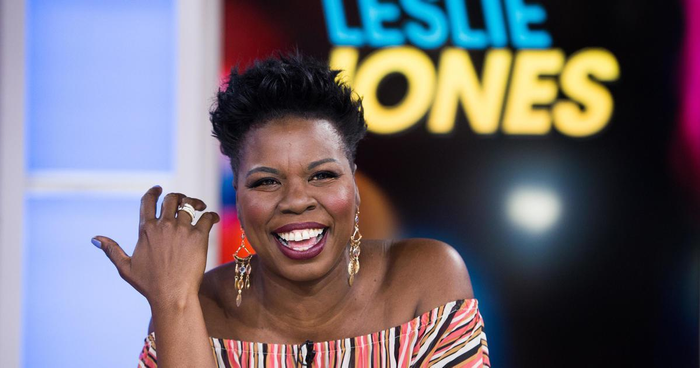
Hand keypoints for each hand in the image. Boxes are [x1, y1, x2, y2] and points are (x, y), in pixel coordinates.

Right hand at [93, 185, 219, 307]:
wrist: (171, 296)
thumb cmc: (149, 285)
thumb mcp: (126, 267)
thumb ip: (112, 250)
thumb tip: (95, 238)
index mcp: (146, 230)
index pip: (148, 201)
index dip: (153, 192)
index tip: (159, 188)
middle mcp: (163, 226)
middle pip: (171, 198)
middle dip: (178, 196)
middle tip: (184, 201)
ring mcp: (181, 230)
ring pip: (189, 204)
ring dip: (195, 203)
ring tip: (200, 206)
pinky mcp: (199, 237)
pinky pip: (207, 217)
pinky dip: (211, 215)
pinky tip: (212, 218)